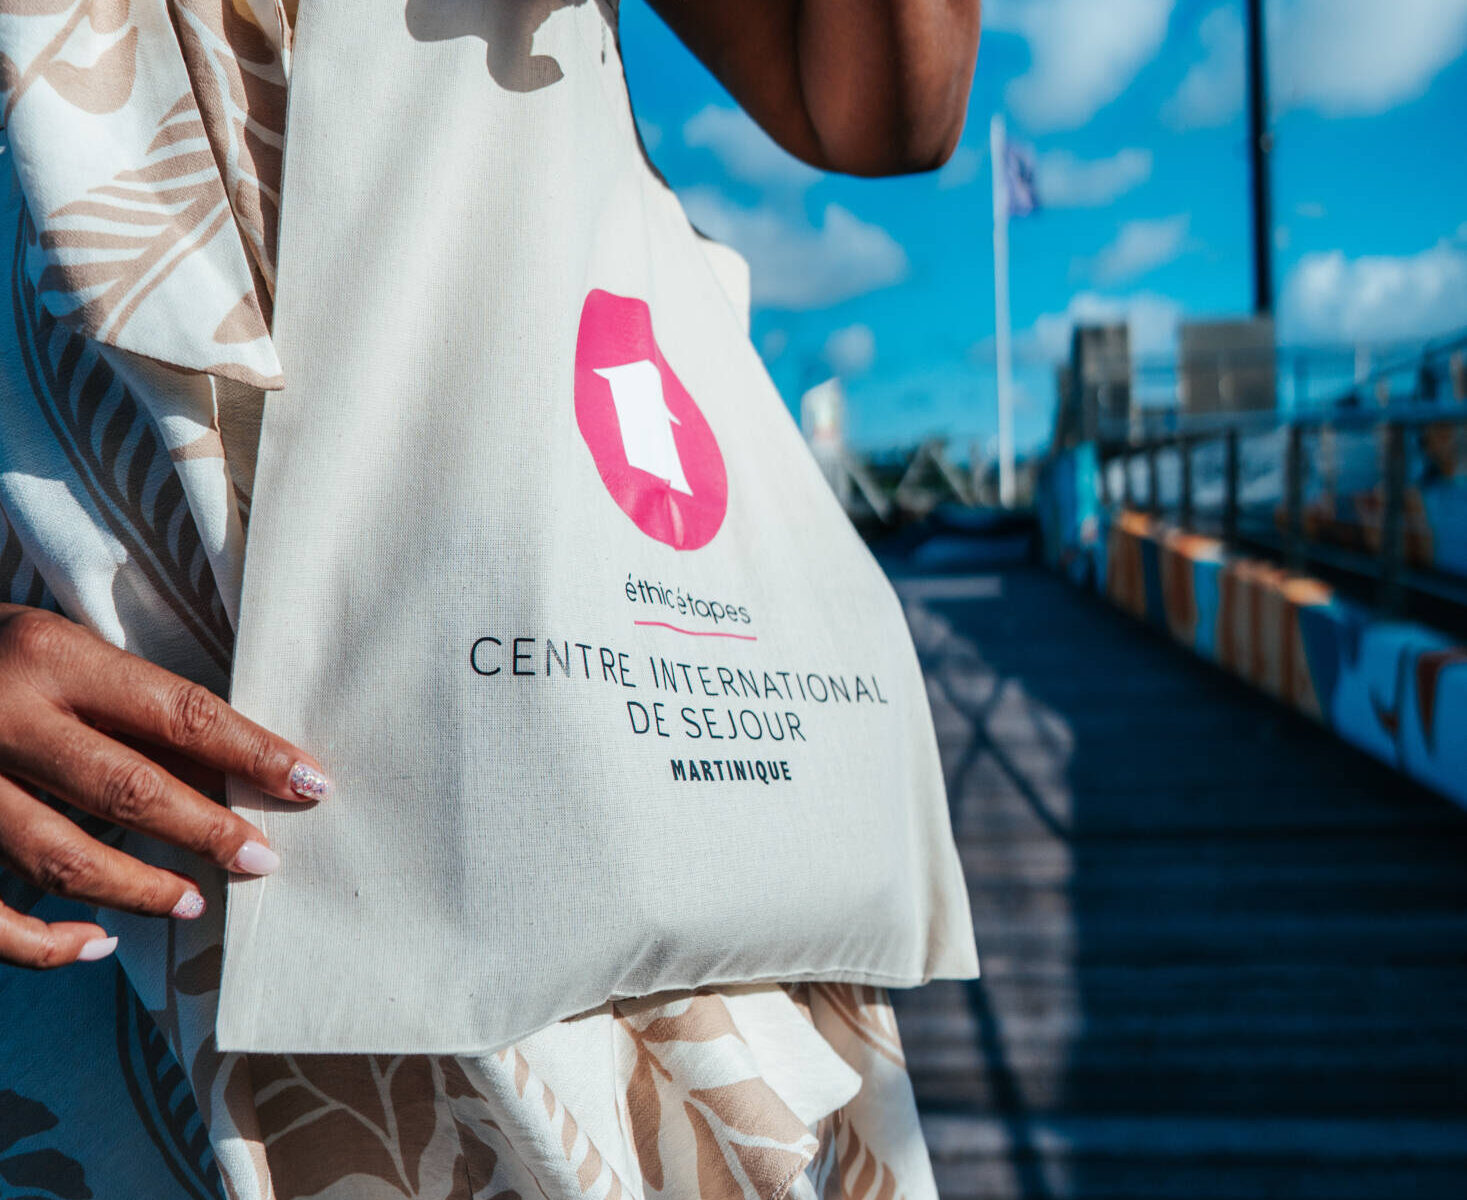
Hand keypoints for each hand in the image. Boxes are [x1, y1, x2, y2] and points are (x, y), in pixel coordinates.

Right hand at [0, 605, 327, 968]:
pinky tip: (96, 942)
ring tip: (193, 901)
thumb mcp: (61, 651)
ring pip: (62, 857)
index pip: (179, 712)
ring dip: (140, 890)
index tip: (311, 785)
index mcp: (54, 656)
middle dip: (207, 830)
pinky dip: (44, 942)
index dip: (252, 753)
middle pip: (127, 788)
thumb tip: (232, 770)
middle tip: (262, 859)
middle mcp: (4, 716)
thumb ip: (129, 705)